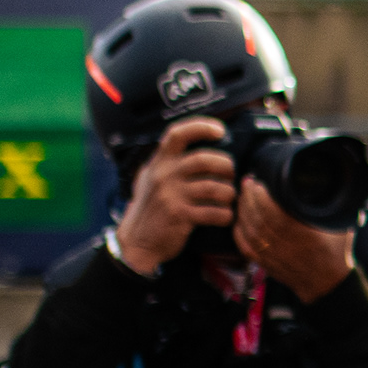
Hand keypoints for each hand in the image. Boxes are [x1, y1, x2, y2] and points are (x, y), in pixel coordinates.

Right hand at [114, 117, 234, 270]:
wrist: (136, 241)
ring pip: (215, 187)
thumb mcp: (150, 178)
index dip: (201, 126)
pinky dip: (225, 215)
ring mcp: (171, 195)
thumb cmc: (150, 208)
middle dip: (226, 166)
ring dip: (228, 193)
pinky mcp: (180, 215)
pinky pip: (214, 211)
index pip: (177, 134)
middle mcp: (164, 175)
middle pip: (204, 160)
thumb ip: (169, 163)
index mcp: (158, 162)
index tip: (220, 130)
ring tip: (228, 198)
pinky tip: (224, 216)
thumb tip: (201, 145)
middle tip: (230, 174)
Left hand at [234, 169, 355, 301]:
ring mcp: (272, 255)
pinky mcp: (265, 262)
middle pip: (258, 218)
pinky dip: (239, 230)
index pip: (275, 213)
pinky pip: (245, 245)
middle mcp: (285, 245)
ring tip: (243, 196)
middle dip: (249, 197)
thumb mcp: (342, 227)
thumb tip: (337, 183)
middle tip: (248, 182)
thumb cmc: (335, 254)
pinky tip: (239, 218)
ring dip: (243, 210)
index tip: (259, 181)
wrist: (327, 285)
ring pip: (249, 230)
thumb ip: (338, 205)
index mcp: (304, 235)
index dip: (263, 196)